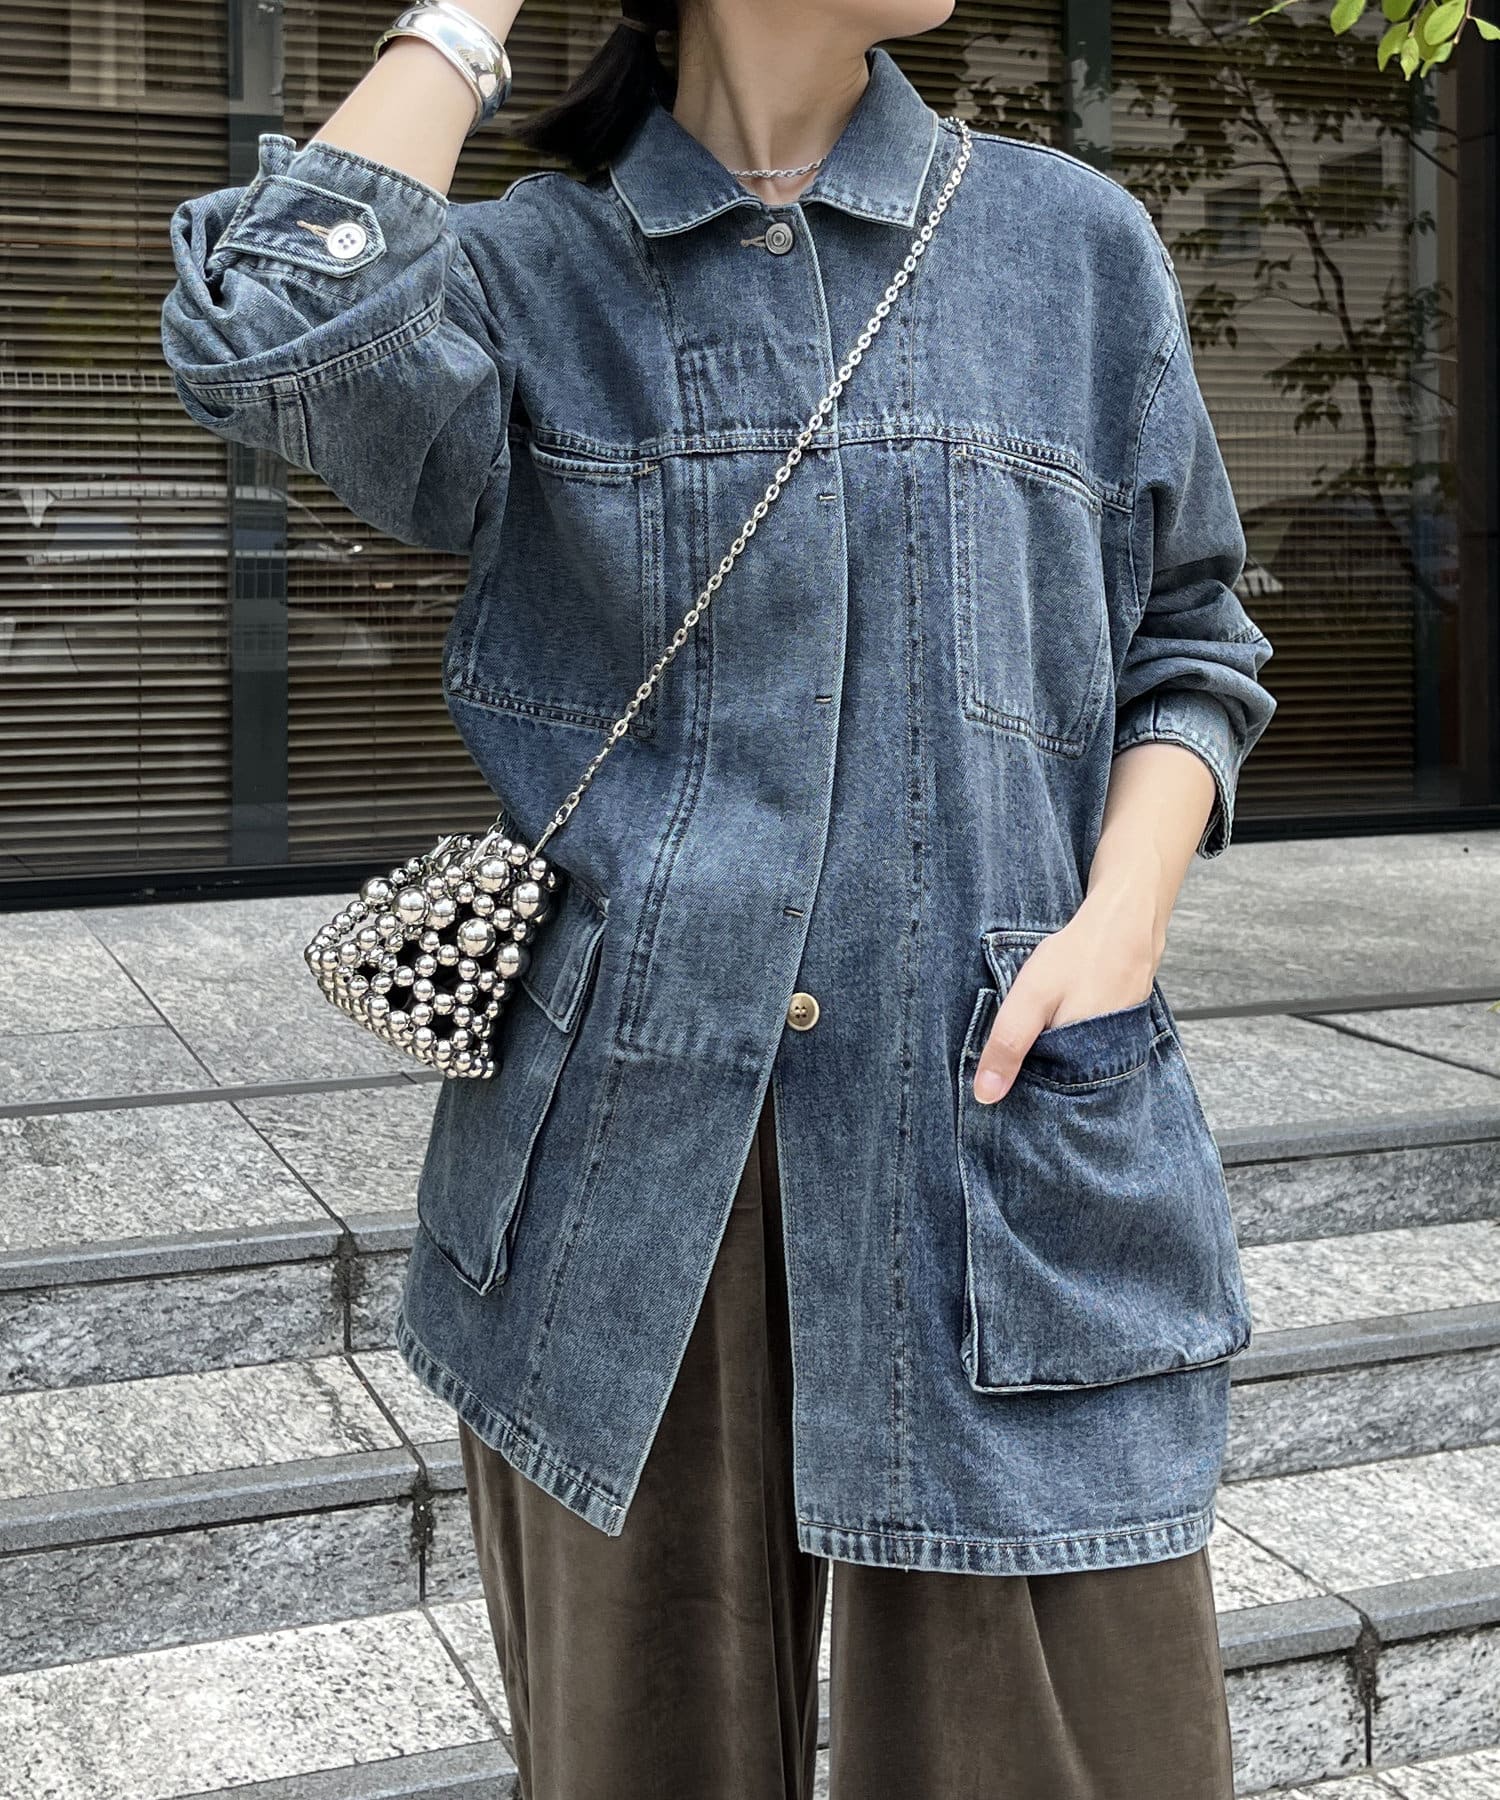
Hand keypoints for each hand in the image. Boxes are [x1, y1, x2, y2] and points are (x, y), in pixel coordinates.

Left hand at [972, 895, 1160, 1104]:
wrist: (1126, 923)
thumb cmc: (1078, 959)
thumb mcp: (1031, 1000)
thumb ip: (1008, 1045)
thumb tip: (985, 1096)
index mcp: (1084, 1069)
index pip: (1045, 1101)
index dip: (1019, 1093)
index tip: (997, 1087)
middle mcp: (1106, 1068)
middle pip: (1061, 1087)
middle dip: (1036, 1079)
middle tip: (1012, 1059)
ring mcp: (1118, 1051)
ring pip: (1075, 1068)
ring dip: (1052, 1061)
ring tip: (1034, 1042)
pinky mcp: (1121, 1034)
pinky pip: (1089, 1050)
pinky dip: (1070, 1044)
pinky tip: (1057, 1025)